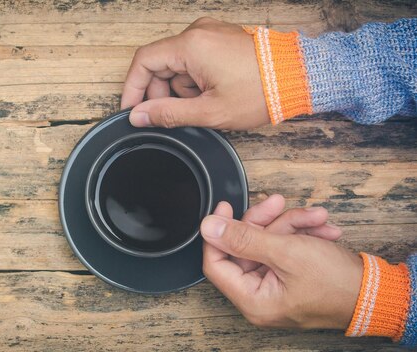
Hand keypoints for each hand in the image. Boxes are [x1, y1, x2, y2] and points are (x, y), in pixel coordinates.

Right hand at [121, 17, 268, 129]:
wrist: (299, 77)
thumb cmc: (262, 92)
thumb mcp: (209, 111)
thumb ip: (168, 114)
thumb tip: (139, 116)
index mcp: (192, 46)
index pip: (143, 61)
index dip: (132, 88)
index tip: (131, 109)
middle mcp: (198, 32)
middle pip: (160, 63)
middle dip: (162, 92)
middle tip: (175, 114)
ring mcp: (210, 33)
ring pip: (177, 63)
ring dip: (182, 88)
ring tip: (206, 103)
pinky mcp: (220, 39)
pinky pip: (194, 59)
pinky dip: (196, 79)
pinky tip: (214, 92)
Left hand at [202, 198, 362, 329]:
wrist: (378, 292)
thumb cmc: (337, 283)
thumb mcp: (286, 252)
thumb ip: (243, 238)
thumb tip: (208, 227)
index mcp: (252, 299)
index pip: (216, 262)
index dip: (219, 232)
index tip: (225, 207)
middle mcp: (260, 296)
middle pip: (245, 247)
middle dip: (268, 222)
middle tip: (279, 203)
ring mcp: (275, 287)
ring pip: (268, 243)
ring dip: (292, 226)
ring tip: (315, 219)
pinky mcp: (290, 277)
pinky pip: (284, 249)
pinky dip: (302, 235)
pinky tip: (321, 230)